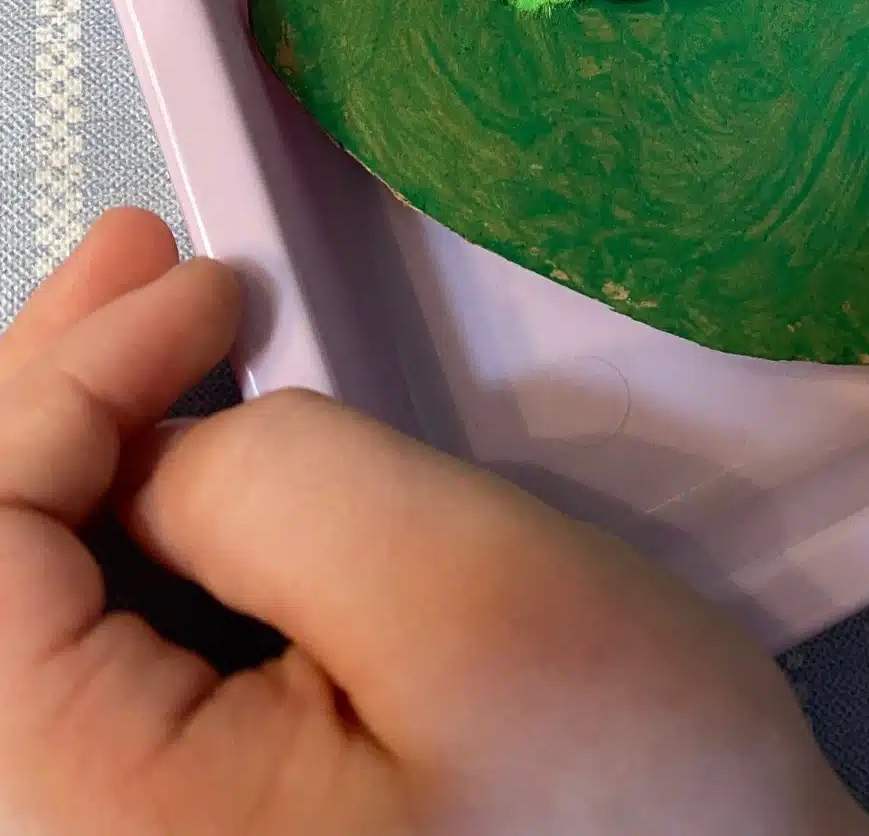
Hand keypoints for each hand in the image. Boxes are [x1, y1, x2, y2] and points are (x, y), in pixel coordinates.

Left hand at [0, 210, 868, 835]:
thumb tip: (160, 445)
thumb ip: (273, 478)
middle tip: (137, 266)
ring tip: (156, 329)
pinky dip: (133, 542)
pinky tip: (180, 458)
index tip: (192, 288)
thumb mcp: (466, 593)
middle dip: (52, 404)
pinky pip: (105, 674)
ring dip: (85, 461)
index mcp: (102, 833)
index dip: (59, 387)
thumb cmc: (632, 801)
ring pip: (38, 624)